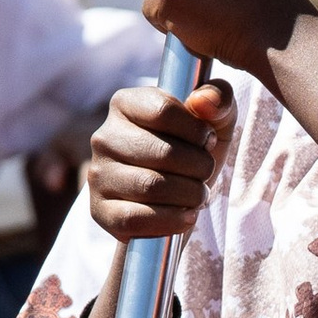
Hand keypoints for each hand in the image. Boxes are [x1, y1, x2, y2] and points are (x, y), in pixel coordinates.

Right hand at [85, 77, 234, 247]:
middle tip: (206, 173)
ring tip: (198, 195)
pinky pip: (137, 218)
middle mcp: (104, 137)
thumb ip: (219, 97)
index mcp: (125, 103)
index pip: (163, 111)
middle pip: (162, 152)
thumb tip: (204, 101)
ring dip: (189, 195)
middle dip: (198, 167)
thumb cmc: (193, 151)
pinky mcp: (100, 211)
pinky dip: (172, 220)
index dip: (196, 131)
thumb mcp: (214, 120)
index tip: (208, 141)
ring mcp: (98, 175)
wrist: (176, 198)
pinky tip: (186, 216)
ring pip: (152, 186)